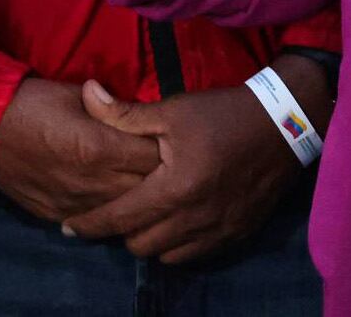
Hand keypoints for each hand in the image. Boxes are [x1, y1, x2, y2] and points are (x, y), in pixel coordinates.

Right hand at [0, 76, 160, 222]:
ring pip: (123, 214)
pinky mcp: (58, 216)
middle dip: (159, 180)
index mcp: (99, 148)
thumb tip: (141, 119)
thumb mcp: (76, 94)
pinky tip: (110, 201)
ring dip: (135, 202)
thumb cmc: (31, 101)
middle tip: (165, 168)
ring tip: (141, 188)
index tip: (171, 143)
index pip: (154, 158)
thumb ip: (113, 111)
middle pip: (146, 192)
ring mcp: (75, 205)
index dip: (167, 151)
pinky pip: (95, 223)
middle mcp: (92, 183)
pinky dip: (106, 212)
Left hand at [60, 67, 324, 264]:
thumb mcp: (170, 109)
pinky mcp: (237, 234)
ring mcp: (219, 231)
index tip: (68, 227)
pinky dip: (177, 245)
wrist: (282, 126)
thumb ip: (123, 113)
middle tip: (111, 212)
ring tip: (140, 218)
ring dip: (149, 240)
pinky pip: (195, 255)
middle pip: (140, 245)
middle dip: (120, 231)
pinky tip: (171, 224)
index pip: (120, 218)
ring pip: (167, 256)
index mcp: (175, 188)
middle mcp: (196, 218)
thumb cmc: (221, 115)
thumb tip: (86, 94)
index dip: (90, 224)